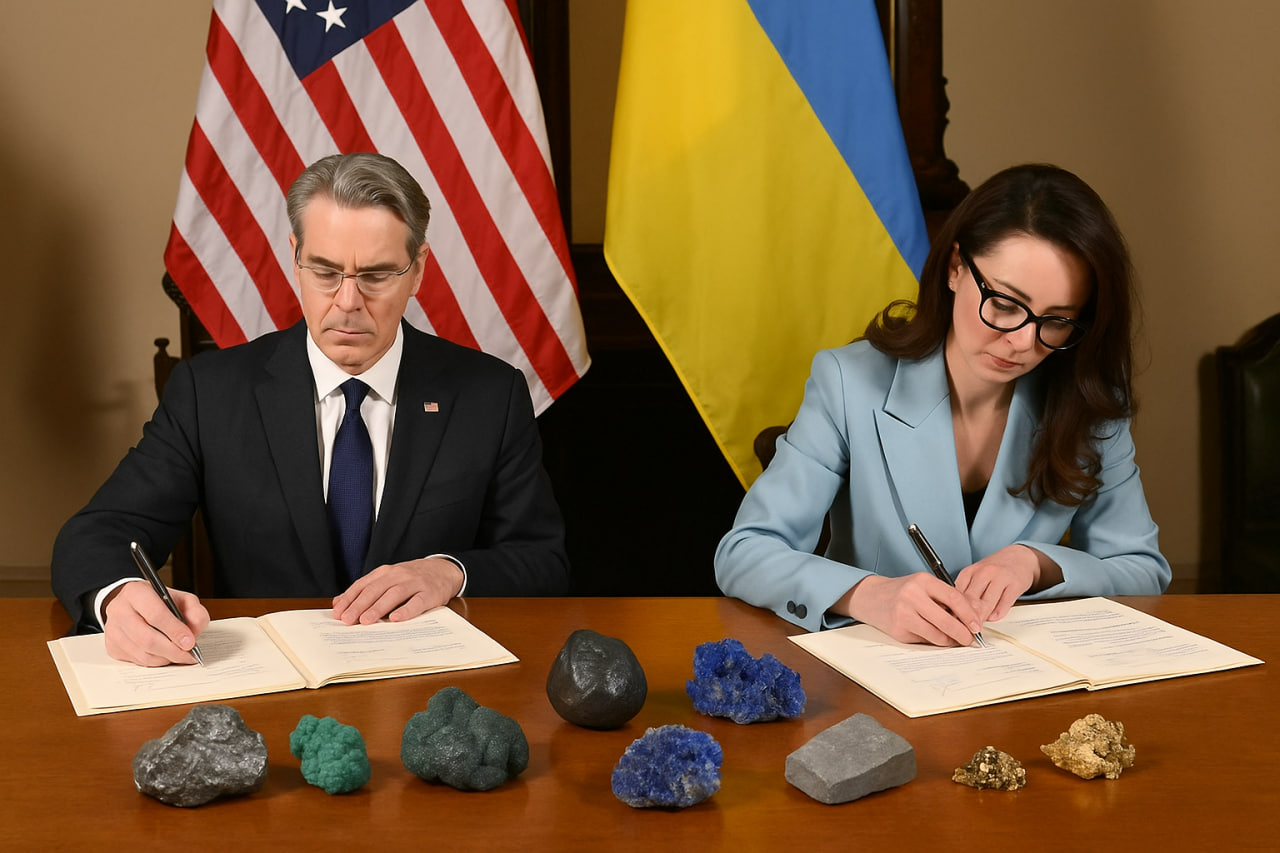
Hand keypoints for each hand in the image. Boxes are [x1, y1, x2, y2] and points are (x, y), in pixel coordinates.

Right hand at [102, 580, 210, 666]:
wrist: (134, 604)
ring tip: (180, 655)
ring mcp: (113, 630)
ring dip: (165, 658)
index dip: (175, 631)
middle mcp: (119, 610)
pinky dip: (155, 662)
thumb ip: (194, 611)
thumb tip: (194, 632)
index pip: (155, 614)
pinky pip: (136, 661)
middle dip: (172, 650)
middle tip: (189, 655)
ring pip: (142, 653)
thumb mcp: (181, 599)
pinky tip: (165, 655)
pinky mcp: (111, 646)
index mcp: (136, 592)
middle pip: (147, 638)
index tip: (190, 642)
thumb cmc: (160, 602)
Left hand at [331, 557, 464, 624]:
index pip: (363, 585)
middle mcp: (398, 575)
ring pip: (394, 594)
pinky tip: (396, 619)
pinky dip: (406, 610)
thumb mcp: (388, 579)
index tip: (338, 613)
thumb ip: (365, 589)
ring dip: (378, 608)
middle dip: (360, 605)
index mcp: (386, 572)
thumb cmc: (412, 578)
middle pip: (375, 590)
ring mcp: (415, 583)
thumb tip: (338, 603)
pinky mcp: (430, 593)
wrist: (444, 569)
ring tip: (366, 621)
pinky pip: (417, 602)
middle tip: (348, 620)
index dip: (349, 599)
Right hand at [841, 572, 984, 645]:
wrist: (871, 597)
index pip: (954, 598)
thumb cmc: (902, 591)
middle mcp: (912, 596)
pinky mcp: (898, 630)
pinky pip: (924, 640)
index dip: (969, 614)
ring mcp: (903, 614)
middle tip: (969, 639)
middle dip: (963, 634)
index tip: (977, 625)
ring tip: (954, 639)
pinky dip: (933, 641)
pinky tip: (935, 636)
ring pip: (937, 635)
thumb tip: (970, 617)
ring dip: (949, 641)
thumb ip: (944, 597)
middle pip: (947, 621)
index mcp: (922, 581)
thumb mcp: (922, 586)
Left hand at [954, 544, 1059, 622]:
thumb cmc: (993, 570)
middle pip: (971, 600)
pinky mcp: (1015, 584)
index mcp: (969, 572)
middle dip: (966, 619)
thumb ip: (966, 592)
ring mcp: (1000, 578)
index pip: (957, 595)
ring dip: (981, 618)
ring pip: (987, 603)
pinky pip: (1005, 602)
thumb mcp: (975, 576)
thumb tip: (955, 614)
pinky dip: (998, 613)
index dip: (954, 612)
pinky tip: (994, 618)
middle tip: (964, 632)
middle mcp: (984, 572)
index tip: (952, 624)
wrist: (1018, 557)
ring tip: (977, 628)